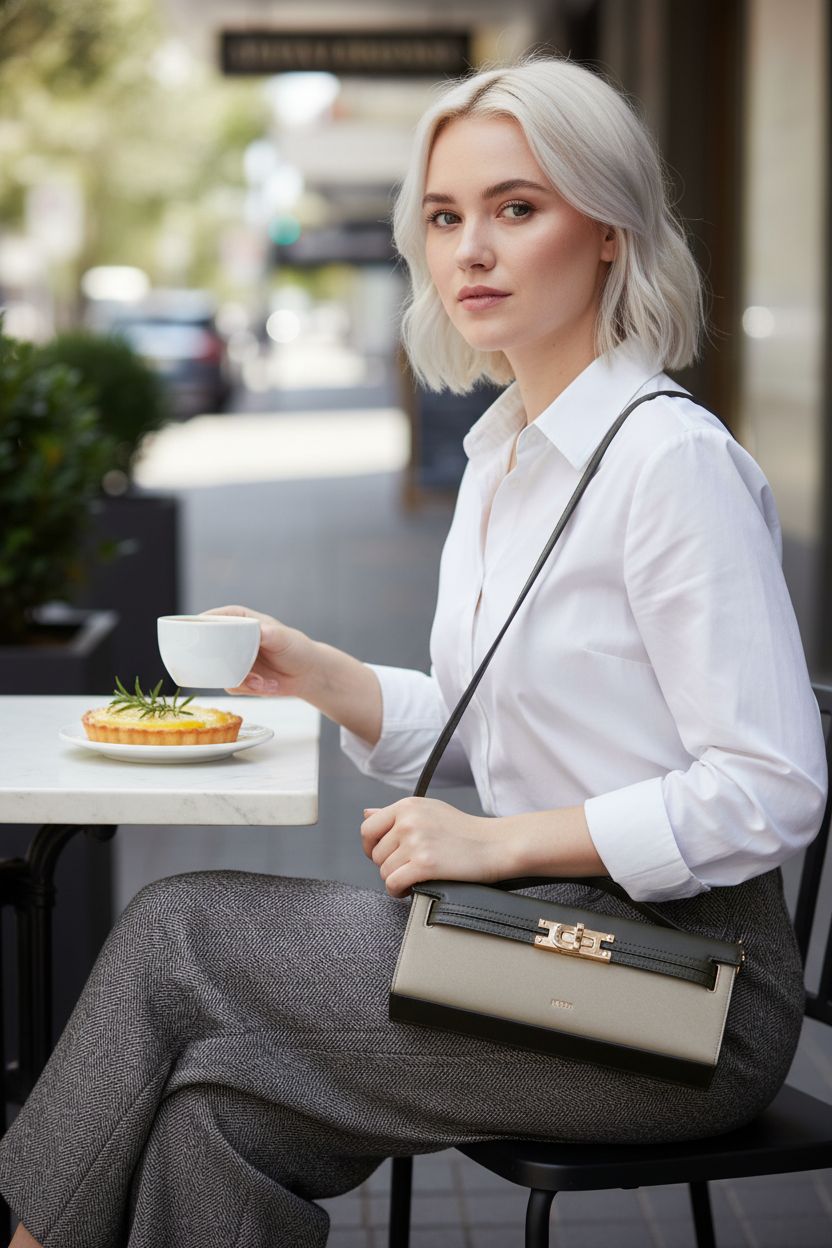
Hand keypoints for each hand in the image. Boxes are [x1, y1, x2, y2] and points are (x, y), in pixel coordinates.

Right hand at [200, 605, 315, 697]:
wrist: (306, 675)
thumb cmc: (297, 649)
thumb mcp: (284, 638)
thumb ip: (270, 634)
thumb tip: (260, 632)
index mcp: (241, 619)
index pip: (214, 617)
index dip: (201, 624)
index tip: (194, 633)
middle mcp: (233, 639)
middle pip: (207, 645)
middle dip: (214, 659)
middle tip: (232, 666)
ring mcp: (233, 659)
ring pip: (218, 670)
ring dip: (240, 678)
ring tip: (262, 681)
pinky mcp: (237, 678)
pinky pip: (230, 685)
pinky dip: (248, 688)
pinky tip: (265, 684)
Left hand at [360, 797, 507, 897]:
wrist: (496, 845)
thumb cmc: (464, 830)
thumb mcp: (429, 810)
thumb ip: (397, 814)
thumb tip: (365, 813)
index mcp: (407, 805)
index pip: (368, 828)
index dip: (371, 847)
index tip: (384, 855)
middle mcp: (408, 821)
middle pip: (376, 854)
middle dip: (389, 865)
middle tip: (408, 868)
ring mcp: (416, 842)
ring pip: (384, 871)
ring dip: (396, 880)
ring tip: (414, 878)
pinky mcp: (425, 864)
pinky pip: (393, 883)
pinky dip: (398, 891)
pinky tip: (410, 890)